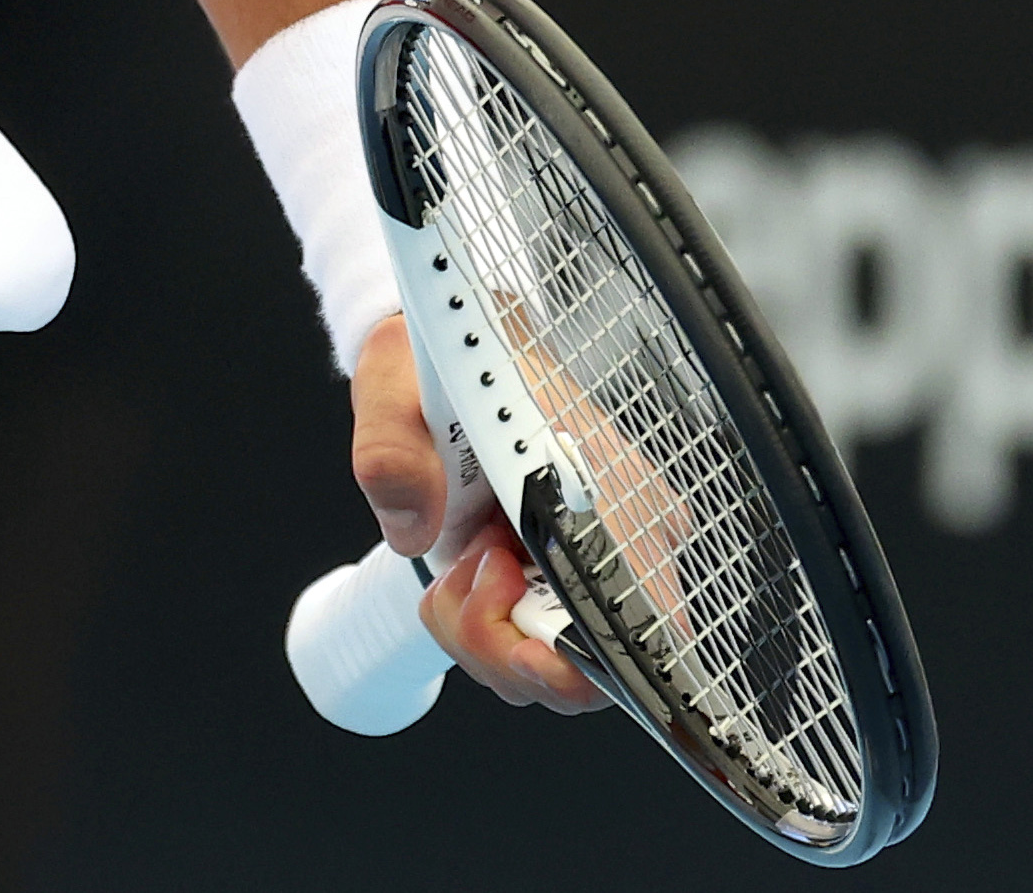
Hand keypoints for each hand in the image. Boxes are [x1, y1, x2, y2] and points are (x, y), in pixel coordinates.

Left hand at [348, 320, 600, 713]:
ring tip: (465, 552)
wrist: (454, 362)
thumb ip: (394, 450)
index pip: (638, 614)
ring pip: (553, 670)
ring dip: (483, 633)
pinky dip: (483, 631)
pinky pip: (531, 651)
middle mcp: (625, 533)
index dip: (576, 659)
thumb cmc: (446, 366)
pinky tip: (467, 571)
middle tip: (468, 567)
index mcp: (607, 481)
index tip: (515, 642)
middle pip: (588, 668)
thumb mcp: (397, 384)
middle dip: (501, 641)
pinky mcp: (568, 585)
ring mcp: (600, 564)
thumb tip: (412, 529)